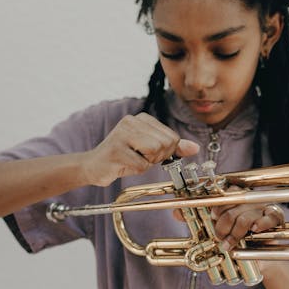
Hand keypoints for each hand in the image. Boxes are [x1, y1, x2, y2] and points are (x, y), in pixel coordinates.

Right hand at [82, 113, 199, 185]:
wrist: (93, 166)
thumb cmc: (123, 157)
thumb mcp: (150, 149)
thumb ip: (172, 147)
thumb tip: (194, 148)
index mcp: (142, 118)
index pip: (172, 137)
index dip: (165, 152)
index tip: (149, 153)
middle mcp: (131, 121)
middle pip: (166, 144)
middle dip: (157, 158)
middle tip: (139, 158)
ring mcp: (122, 134)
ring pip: (155, 152)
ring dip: (146, 163)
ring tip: (131, 160)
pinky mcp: (116, 150)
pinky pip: (141, 166)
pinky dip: (135, 170)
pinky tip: (123, 165)